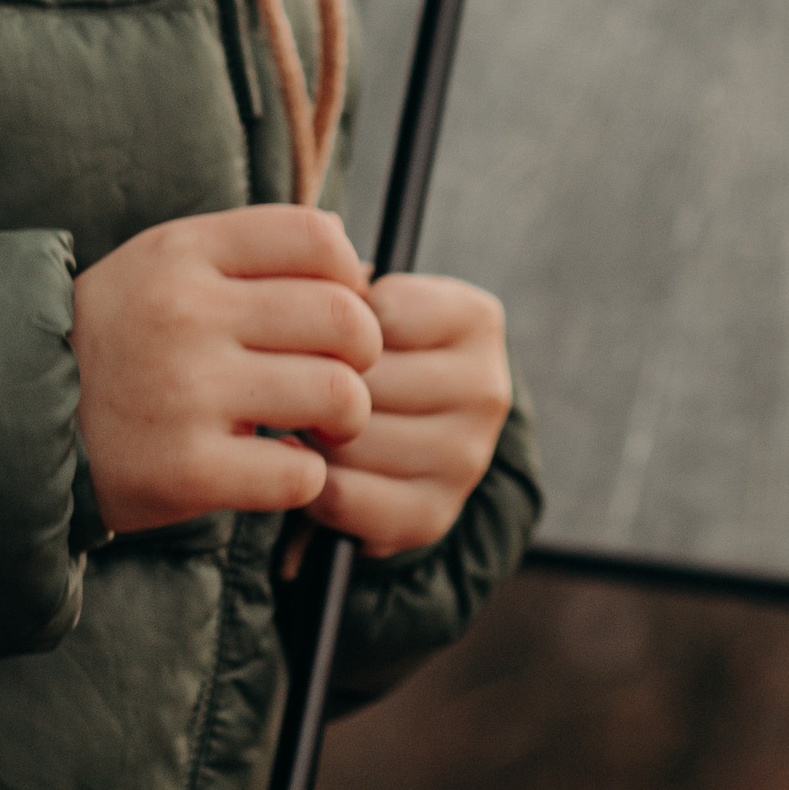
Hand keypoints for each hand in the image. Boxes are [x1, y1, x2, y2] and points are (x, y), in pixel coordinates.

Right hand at [72, 209, 382, 539]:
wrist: (14, 423)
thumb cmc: (113, 341)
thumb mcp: (159, 264)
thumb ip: (245, 251)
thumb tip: (347, 246)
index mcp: (183, 252)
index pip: (317, 238)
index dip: (350, 277)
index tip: (336, 309)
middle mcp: (185, 313)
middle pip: (344, 318)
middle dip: (364, 354)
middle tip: (341, 377)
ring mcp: (185, 392)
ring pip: (339, 394)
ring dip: (348, 418)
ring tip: (320, 427)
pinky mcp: (186, 470)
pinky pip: (300, 473)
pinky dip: (306, 477)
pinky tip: (278, 468)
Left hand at [305, 274, 510, 558]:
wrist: (417, 433)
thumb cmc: (382, 353)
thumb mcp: (375, 304)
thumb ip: (345, 285)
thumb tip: (307, 274)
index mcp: (477, 319)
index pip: (378, 311)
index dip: (335, 324)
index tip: (332, 333)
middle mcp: (485, 390)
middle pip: (363, 382)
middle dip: (318, 384)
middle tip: (303, 384)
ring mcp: (465, 458)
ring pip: (350, 441)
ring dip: (312, 436)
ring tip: (312, 422)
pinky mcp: (433, 515)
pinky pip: (343, 496)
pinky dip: (313, 483)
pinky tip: (315, 464)